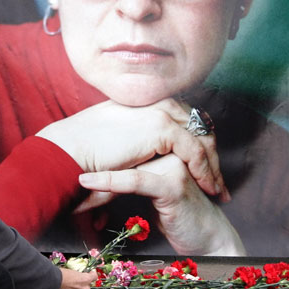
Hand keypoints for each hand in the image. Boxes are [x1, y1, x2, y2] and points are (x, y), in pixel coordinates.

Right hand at [36, 98, 228, 200]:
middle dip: (212, 153)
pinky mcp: (161, 127)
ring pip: (202, 138)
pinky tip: (206, 187)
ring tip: (216, 189)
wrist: (69, 148)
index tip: (205, 165)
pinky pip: (194, 151)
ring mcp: (161, 110)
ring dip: (212, 165)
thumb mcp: (119, 136)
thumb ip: (138, 135)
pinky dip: (204, 170)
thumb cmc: (85, 147)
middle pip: (200, 126)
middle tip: (218, 180)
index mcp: (149, 99)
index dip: (199, 141)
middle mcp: (158, 100)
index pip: (187, 118)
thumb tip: (147, 149)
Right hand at [54, 268, 96, 288]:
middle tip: (76, 285)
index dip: (91, 275)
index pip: (94, 276)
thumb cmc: (61, 275)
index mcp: (86, 279)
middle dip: (83, 286)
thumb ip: (79, 277)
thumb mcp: (72, 272)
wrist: (53, 284)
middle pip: (88, 288)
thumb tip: (78, 277)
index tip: (90, 274)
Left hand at [76, 154, 244, 255]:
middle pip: (124, 150)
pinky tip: (86, 184)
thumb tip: (91, 174)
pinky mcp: (172, 183)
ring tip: (71, 187)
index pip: (125, 141)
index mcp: (166, 142)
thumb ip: (130, 175)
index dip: (97, 154)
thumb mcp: (149, 190)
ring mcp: (174, 162)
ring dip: (96, 179)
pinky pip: (134, 179)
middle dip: (93, 163)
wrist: (208, 240)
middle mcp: (171, 147)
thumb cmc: (177, 216)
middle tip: (63, 173)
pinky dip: (107, 182)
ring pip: (126, 163)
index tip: (69, 165)